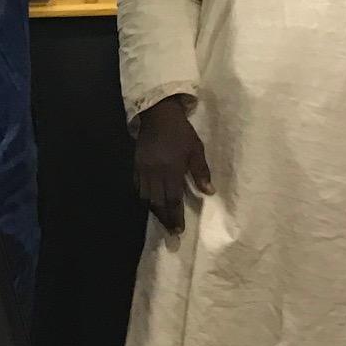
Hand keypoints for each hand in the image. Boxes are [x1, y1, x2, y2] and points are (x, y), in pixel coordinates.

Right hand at [133, 95, 211, 234]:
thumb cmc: (180, 132)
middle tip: (171, 231)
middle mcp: (155, 173)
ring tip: (162, 219)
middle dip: (164, 218)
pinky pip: (137, 186)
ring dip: (154, 210)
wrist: (157, 114)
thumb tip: (209, 192)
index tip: (179, 229)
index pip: (172, 199)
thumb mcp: (196, 149)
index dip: (175, 216)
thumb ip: (201, 171)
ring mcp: (143, 169)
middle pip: (157, 202)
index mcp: (171, 169)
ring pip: (145, 197)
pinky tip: (149, 202)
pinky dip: (143, 197)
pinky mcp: (136, 165)